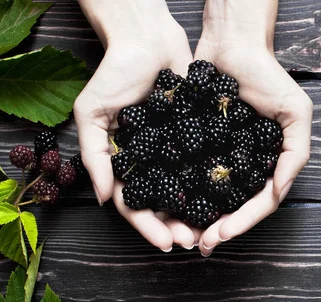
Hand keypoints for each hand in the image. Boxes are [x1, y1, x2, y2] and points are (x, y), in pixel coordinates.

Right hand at [74, 1, 199, 250]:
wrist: (148, 38)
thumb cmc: (114, 72)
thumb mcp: (93, 112)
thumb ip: (95, 155)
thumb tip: (104, 199)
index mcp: (124, 163)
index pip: (135, 203)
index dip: (149, 226)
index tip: (166, 243)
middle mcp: (151, 162)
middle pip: (164, 204)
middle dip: (177, 225)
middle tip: (194, 241)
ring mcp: (174, 151)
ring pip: (187, 190)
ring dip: (198, 212)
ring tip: (212, 228)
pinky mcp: (196, 135)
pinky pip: (204, 163)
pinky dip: (214, 183)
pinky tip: (227, 199)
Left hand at [194, 0, 312, 255]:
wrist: (231, 45)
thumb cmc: (267, 75)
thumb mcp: (295, 111)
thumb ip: (295, 153)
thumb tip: (278, 192)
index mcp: (270, 163)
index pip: (260, 202)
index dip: (243, 222)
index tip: (222, 235)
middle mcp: (246, 166)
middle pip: (233, 207)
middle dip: (218, 229)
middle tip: (198, 244)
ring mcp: (221, 158)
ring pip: (209, 198)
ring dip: (196, 220)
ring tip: (181, 235)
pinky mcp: (197, 146)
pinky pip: (189, 174)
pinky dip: (180, 192)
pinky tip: (167, 207)